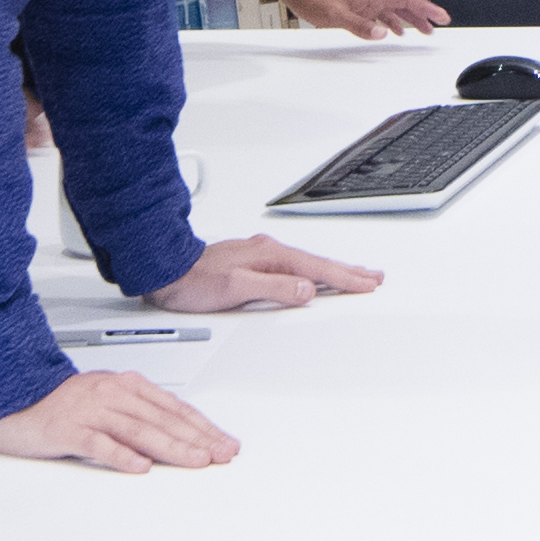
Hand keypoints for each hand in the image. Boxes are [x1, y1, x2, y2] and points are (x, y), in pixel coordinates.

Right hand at [0, 370, 235, 471]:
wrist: (14, 399)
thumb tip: (179, 436)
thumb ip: (139, 416)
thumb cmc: (62, 406)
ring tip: (194, 460)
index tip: (224, 443)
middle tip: (221, 455)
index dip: (202, 427)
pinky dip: (120, 455)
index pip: (173, 408)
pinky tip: (139, 466)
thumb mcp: (108, 403)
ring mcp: (90, 411)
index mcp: (126, 386)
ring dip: (170, 447)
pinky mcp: (68, 430)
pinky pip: (98, 443)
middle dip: (197, 438)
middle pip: (162, 419)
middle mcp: (112, 395)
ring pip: (138, 430)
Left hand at [157, 232, 385, 311]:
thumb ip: (272, 288)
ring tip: (355, 275)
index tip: (368, 285)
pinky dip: (313, 270)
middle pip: (318, 262)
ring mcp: (261, 256)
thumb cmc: (193, 282)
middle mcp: (268, 252)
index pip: (317, 269)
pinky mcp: (254, 263)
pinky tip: (314, 275)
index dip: (345, 279)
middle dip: (348, 270)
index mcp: (270, 257)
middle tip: (374, 277)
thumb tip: (305, 288)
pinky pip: (295, 265)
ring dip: (334, 269)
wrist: (165, 271)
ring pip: (308, 263)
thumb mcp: (234, 288)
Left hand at [248, 0, 452, 36]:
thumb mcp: (337, 16)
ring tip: (423, 31)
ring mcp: (366, 2)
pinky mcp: (359, 7)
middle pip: (406, 4)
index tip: (442, 16)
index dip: (427, 8)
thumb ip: (360, 26)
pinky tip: (392, 32)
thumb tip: (382, 33)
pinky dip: (393, 23)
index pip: (408, 0)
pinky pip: (383, 15)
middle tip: (439, 25)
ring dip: (411, 20)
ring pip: (395, 10)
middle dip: (425, 14)